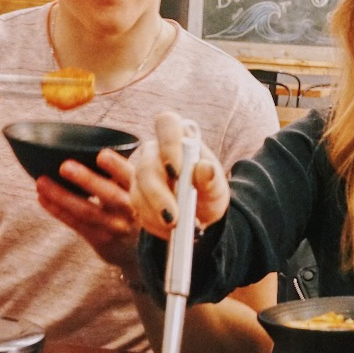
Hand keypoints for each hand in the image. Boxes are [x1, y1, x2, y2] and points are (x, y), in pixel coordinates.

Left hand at [36, 149, 138, 267]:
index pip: (130, 176)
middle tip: (64, 166)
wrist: (138, 250)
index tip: (101, 155)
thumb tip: (90, 146)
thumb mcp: (137, 191)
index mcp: (141, 191)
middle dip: (86, 180)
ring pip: (86, 211)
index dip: (117, 167)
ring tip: (41, 182)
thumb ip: (122, 174)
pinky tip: (43, 198)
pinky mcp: (100, 240)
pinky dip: (58, 210)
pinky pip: (75, 223)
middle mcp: (131, 210)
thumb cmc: (132, 208)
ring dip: (61, 196)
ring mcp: (115, 227)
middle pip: (109, 194)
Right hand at [129, 111, 229, 238]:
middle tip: (173, 217)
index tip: (177, 170)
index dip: (168, 143)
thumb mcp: (217, 188)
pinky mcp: (136, 194)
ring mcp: (142, 173)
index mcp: (179, 138)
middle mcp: (156, 152)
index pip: (167, 124)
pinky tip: (169, 228)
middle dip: (158, 194)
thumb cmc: (209, 192)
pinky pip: (137, 208)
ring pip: (138, 189)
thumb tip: (204, 167)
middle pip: (146, 165)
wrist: (201, 215)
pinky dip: (153, 222)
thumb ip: (211, 178)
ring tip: (176, 226)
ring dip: (156, 212)